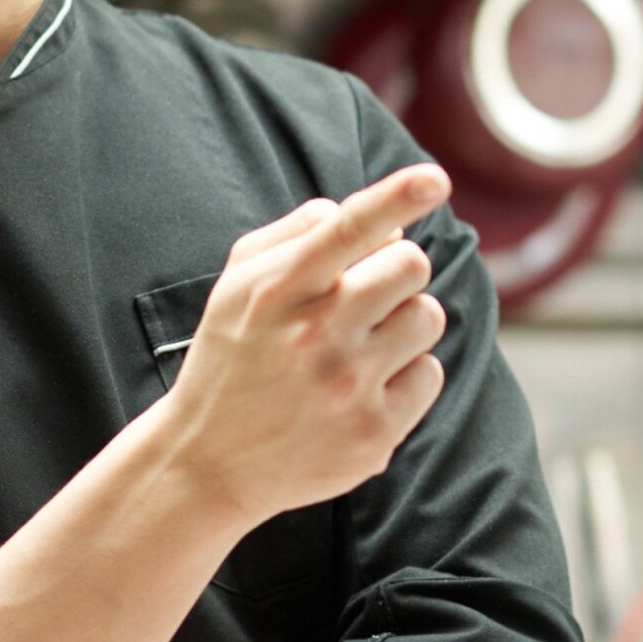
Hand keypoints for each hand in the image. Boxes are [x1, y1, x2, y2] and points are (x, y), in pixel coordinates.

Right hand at [163, 165, 451, 526]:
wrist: (208, 463)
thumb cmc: (231, 358)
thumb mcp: (237, 286)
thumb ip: (297, 235)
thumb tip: (380, 219)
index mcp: (278, 291)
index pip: (347, 229)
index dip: (397, 197)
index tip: (434, 179)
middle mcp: (315, 336)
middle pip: (411, 266)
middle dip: (398, 269)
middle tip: (367, 295)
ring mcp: (348, 388)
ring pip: (428, 316)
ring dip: (404, 322)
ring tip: (360, 346)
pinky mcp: (375, 433)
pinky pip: (430, 373)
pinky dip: (407, 375)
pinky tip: (363, 389)